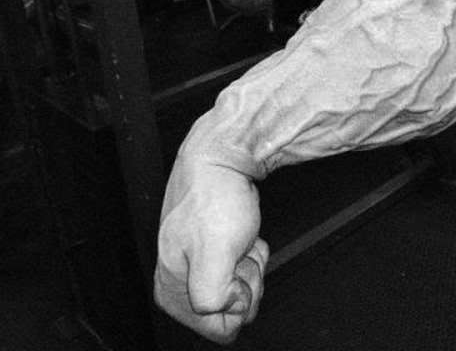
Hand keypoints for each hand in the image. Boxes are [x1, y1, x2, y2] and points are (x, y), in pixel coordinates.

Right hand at [154, 155, 268, 343]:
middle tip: (238, 251)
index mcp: (171, 290)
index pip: (220, 328)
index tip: (234, 271)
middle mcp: (180, 281)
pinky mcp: (215, 250)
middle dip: (247, 280)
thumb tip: (225, 307)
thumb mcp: (213, 254)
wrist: (222, 158)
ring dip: (251, 264)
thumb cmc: (216, 198)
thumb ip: (211, 296)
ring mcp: (198, 265)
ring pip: (242, 287)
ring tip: (240, 239)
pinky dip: (253, 251)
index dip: (237, 299)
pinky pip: (246, 267)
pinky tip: (244, 235)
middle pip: (233, 309)